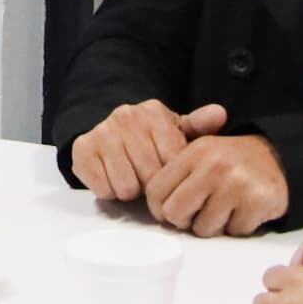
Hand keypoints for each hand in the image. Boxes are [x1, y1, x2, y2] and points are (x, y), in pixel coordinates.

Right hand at [71, 98, 225, 205]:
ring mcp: (103, 133)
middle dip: (151, 185)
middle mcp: (126, 117)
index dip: (172, 174)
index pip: (172, 159)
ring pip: (126, 186)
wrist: (105, 132)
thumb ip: (199, 125)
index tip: (170, 173)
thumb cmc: (148, 137)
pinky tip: (112, 178)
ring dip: (130, 190)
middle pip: (150, 176)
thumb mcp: (174, 129)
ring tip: (131, 178)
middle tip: (147, 178)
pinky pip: (103, 188)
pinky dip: (109, 190)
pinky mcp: (83, 150)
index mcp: (154, 113)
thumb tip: (220, 113)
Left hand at [145, 132, 288, 237]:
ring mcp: (236, 184)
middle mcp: (213, 165)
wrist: (279, 158)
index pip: (155, 191)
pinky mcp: (257, 202)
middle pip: (175, 213)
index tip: (172, 210)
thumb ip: (175, 175)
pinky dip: (238, 227)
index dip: (160, 208)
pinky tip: (243, 210)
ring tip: (225, 209)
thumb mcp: (201, 154)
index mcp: (194, 152)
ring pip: (204, 229)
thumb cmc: (231, 162)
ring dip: (214, 226)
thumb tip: (155, 209)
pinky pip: (233, 232)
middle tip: (199, 213)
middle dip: (184, 220)